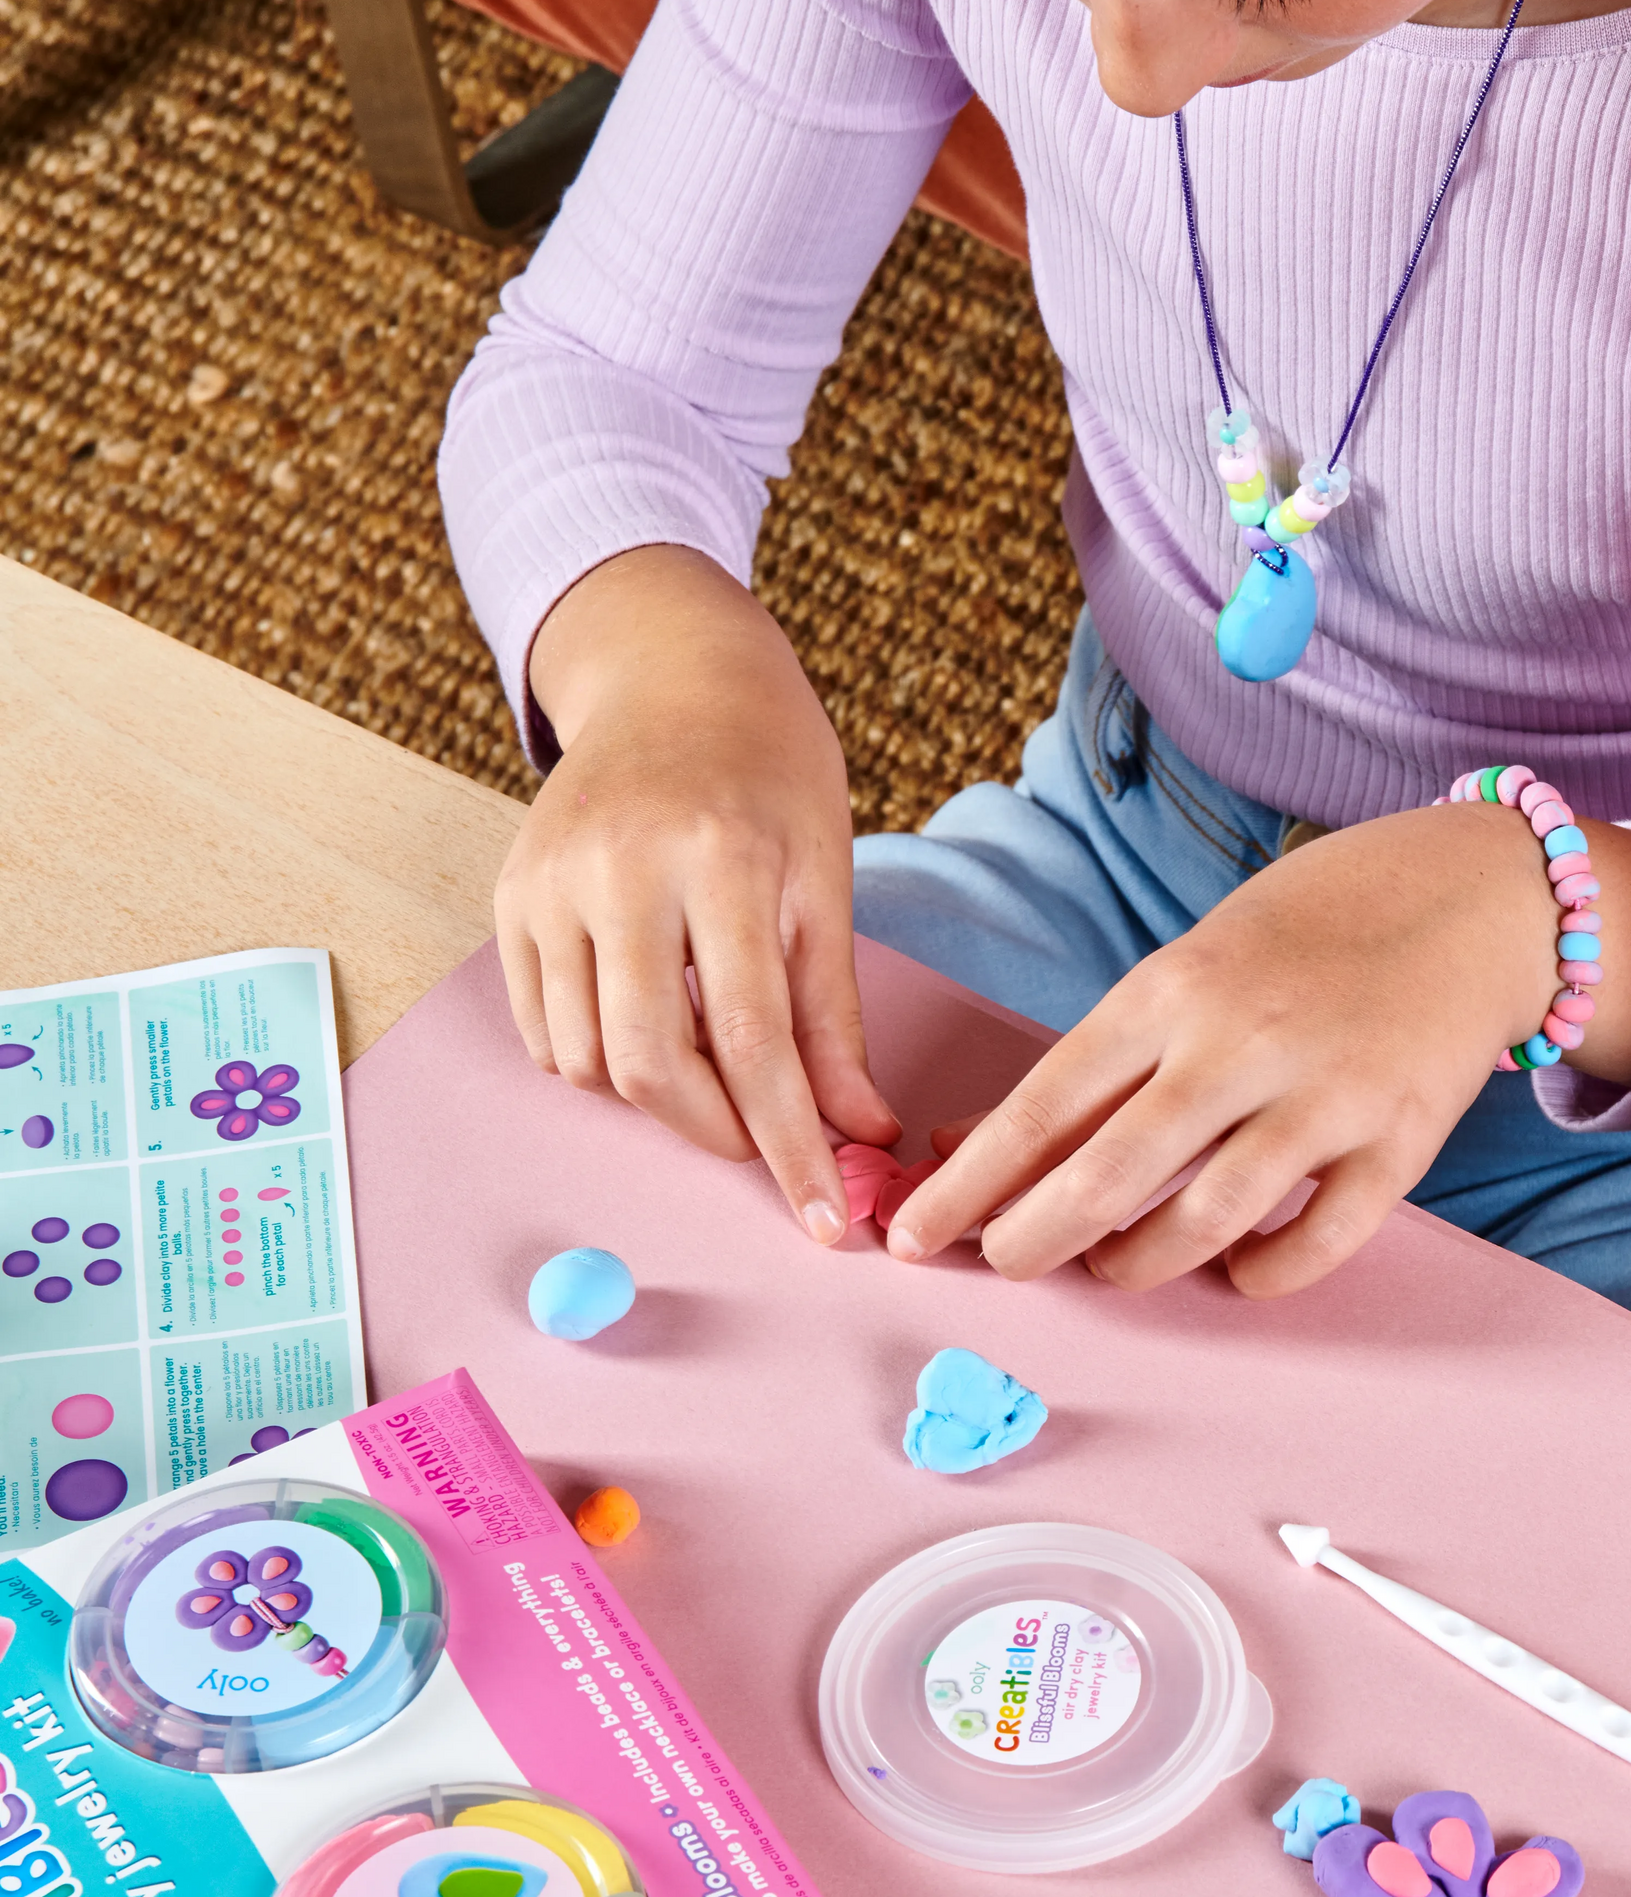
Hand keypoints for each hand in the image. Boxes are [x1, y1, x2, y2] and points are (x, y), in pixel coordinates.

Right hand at [496, 546, 895, 1240]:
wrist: (674, 677)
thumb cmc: (770, 776)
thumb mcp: (825, 880)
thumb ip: (831, 1016)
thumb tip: (857, 1132)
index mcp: (719, 861)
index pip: (754, 1041)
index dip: (788, 1144)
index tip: (824, 1219)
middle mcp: (619, 872)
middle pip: (650, 1066)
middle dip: (715, 1132)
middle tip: (763, 1146)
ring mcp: (548, 884)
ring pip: (585, 1060)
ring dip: (655, 1096)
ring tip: (713, 1061)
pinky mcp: (506, 897)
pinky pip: (543, 1029)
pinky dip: (599, 1059)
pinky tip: (651, 1024)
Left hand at [886, 801, 1630, 1297]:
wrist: (1471, 896)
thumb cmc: (1312, 931)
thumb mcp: (1192, 965)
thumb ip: (1103, 1057)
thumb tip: (976, 1138)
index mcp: (1174, 990)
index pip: (1043, 1104)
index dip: (968, 1182)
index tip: (912, 1235)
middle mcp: (1242, 1044)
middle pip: (1107, 1173)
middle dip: (1031, 1239)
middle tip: (1000, 1268)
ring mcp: (1326, 1097)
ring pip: (1204, 1219)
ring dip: (1139, 1264)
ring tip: (1111, 1268)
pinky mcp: (1400, 1142)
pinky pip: (1315, 1241)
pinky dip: (1261, 1272)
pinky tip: (1234, 1269)